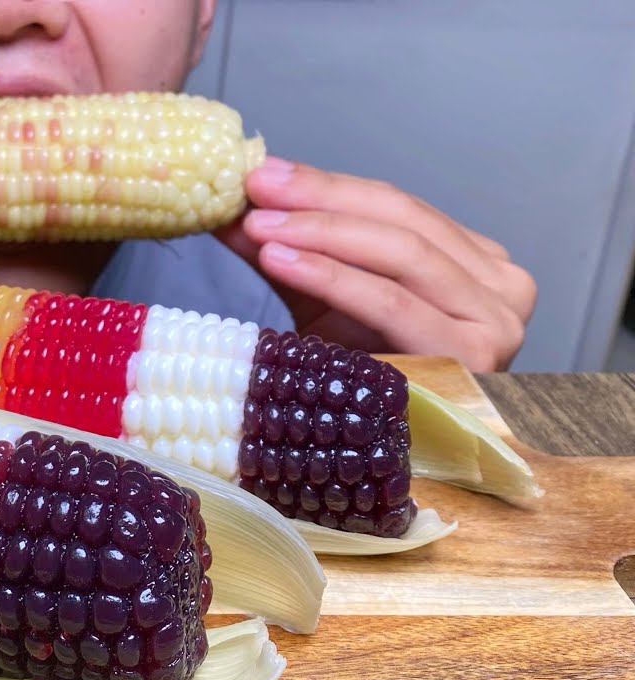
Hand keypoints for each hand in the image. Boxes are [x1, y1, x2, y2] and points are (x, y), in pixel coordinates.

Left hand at [217, 157, 536, 370]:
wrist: (372, 458)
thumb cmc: (355, 381)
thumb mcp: (318, 298)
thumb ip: (284, 247)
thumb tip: (228, 202)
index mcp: (474, 264)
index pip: (395, 207)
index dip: (326, 185)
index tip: (260, 171)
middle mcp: (501, 288)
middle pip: (401, 221)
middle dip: (320, 199)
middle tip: (255, 187)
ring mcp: (497, 324)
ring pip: (401, 253)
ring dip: (321, 232)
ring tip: (259, 223)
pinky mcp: (475, 359)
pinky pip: (393, 303)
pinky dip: (333, 277)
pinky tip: (282, 261)